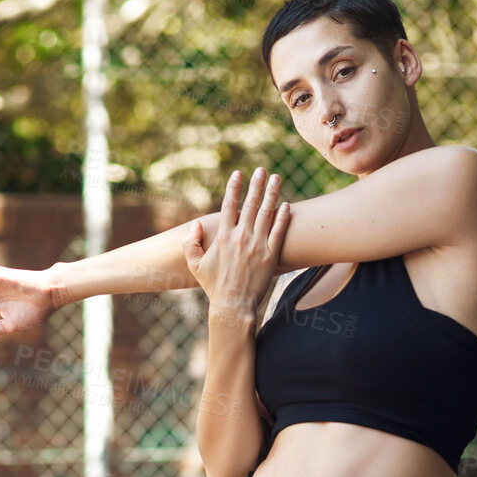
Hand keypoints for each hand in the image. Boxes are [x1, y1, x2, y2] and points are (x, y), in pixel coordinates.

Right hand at [181, 168, 288, 328]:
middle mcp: (240, 237)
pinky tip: (287, 205)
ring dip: (271, 193)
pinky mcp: (271, 256)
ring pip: (266, 213)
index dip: (234, 187)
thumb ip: (190, 243)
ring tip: (276, 178)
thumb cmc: (213, 286)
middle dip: (256, 184)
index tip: (238, 173)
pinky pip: (278, 231)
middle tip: (261, 170)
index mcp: (222, 236)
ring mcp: (257, 245)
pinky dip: (283, 217)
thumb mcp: (194, 265)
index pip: (228, 205)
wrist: (233, 306)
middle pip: (250, 204)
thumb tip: (195, 225)